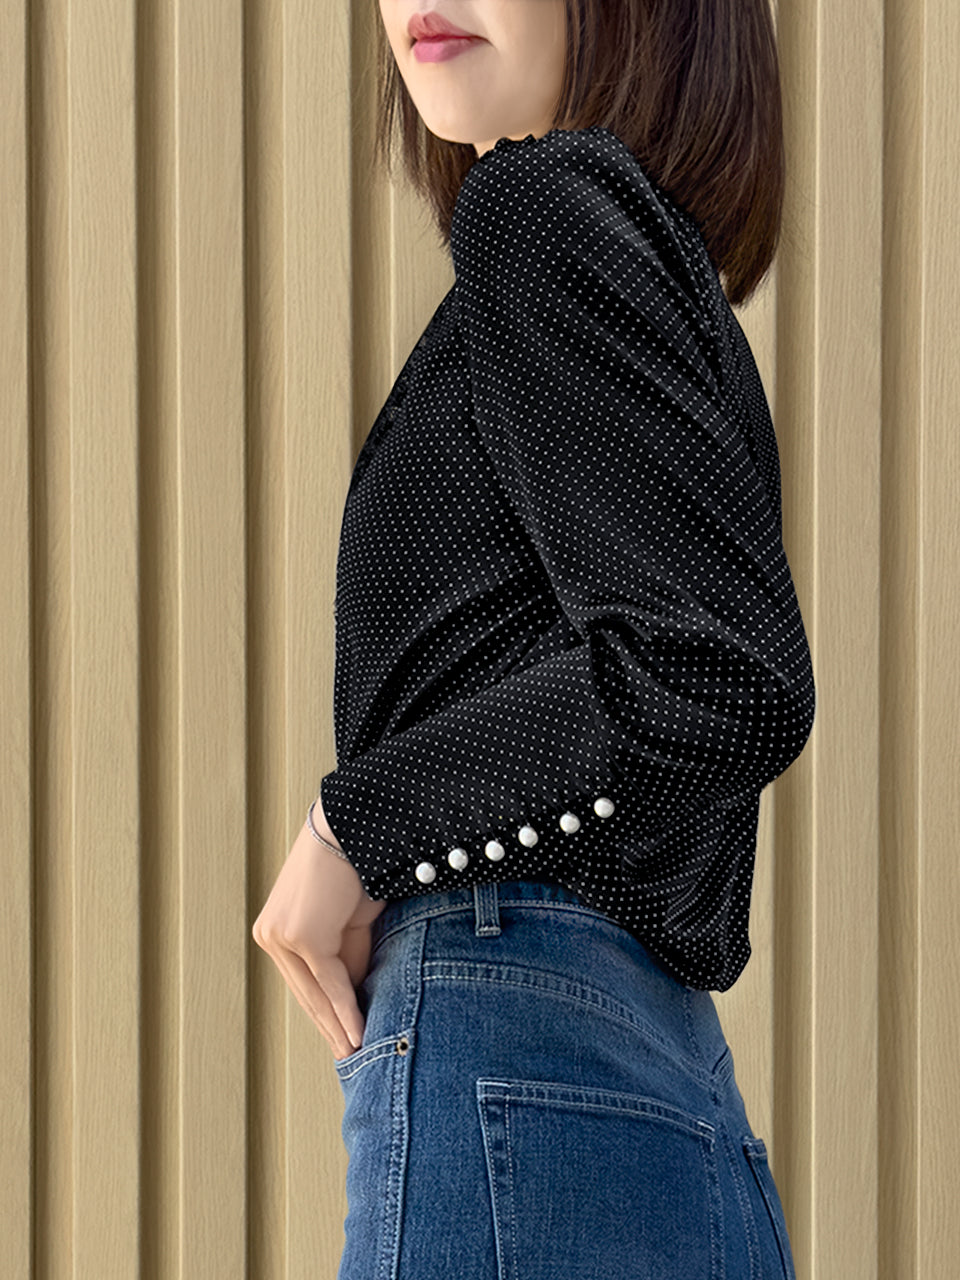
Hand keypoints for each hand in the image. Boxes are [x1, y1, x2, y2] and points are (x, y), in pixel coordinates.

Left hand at [252, 799, 387, 1059]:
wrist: (353, 828)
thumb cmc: (356, 867)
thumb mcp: (350, 923)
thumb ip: (347, 958)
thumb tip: (355, 998)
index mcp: (277, 932)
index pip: (304, 982)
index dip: (325, 1014)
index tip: (345, 1040)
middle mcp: (271, 936)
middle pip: (306, 994)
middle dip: (330, 1029)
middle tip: (351, 1059)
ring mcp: (282, 937)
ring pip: (315, 994)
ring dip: (339, 1029)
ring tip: (358, 1056)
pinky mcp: (300, 936)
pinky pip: (328, 982)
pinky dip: (346, 1010)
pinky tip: (359, 1034)